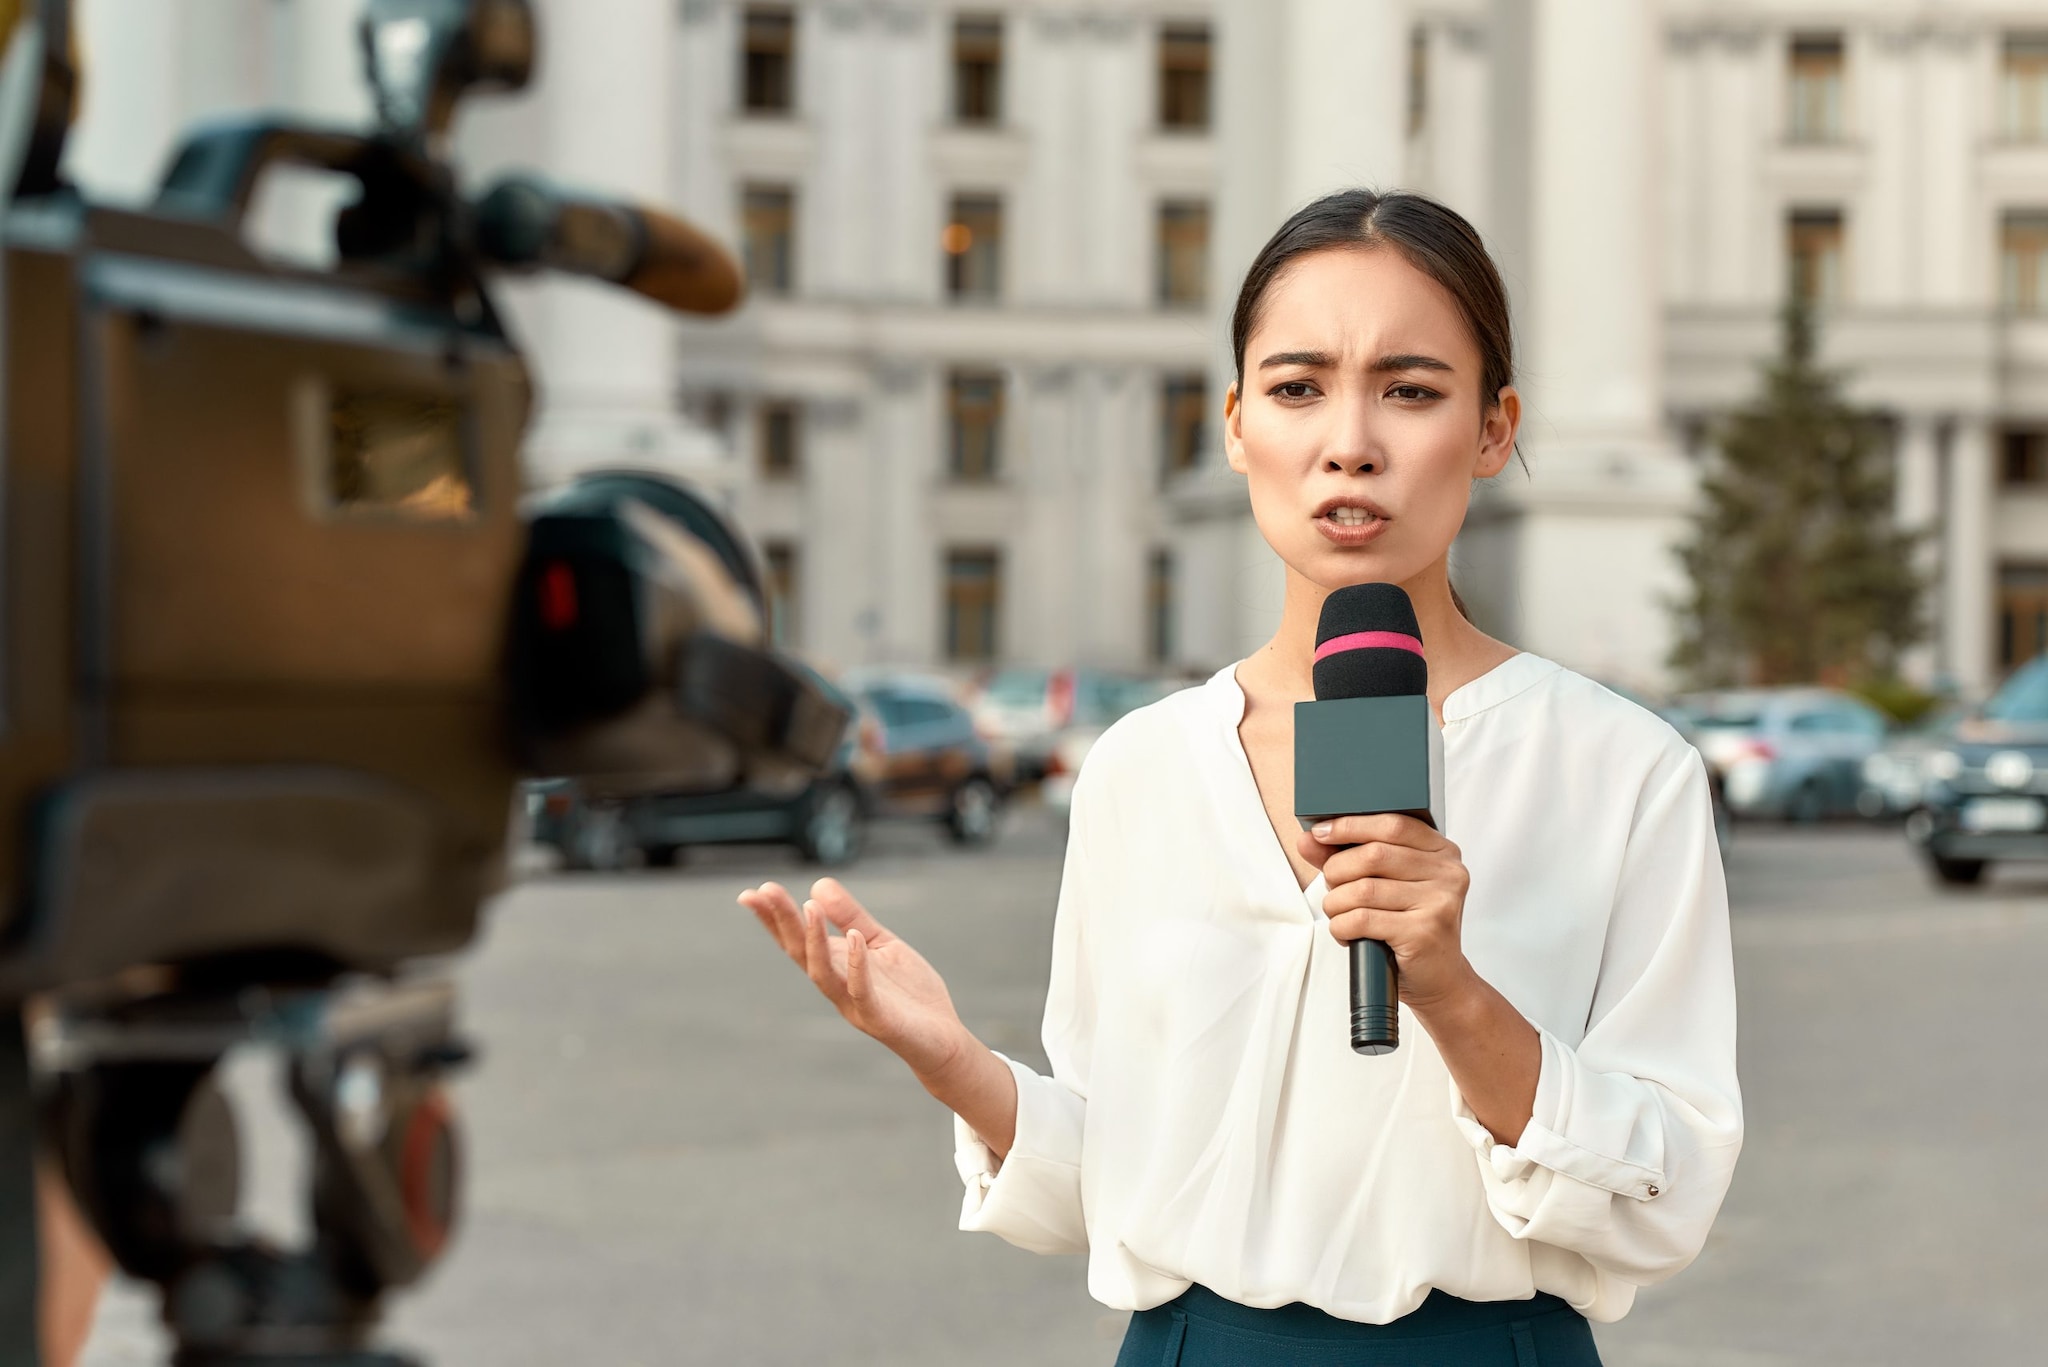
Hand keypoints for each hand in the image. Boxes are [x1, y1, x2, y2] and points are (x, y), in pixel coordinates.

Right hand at [738, 877, 969, 1082]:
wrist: (943, 1038)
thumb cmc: (908, 992)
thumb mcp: (879, 943)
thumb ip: (850, 917)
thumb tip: (818, 884)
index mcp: (835, 966)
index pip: (796, 941)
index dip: (773, 919)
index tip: (750, 894)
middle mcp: (836, 986)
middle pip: (800, 953)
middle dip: (782, 922)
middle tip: (765, 891)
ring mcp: (854, 1003)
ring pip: (823, 973)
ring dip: (813, 940)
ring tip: (809, 906)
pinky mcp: (878, 1018)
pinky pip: (862, 991)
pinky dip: (856, 965)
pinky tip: (853, 938)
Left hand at [1297, 813, 1476, 1013]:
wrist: (1439, 980)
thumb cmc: (1410, 928)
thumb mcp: (1384, 886)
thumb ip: (1348, 859)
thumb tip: (1308, 840)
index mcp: (1442, 853)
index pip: (1393, 824)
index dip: (1351, 826)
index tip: (1321, 833)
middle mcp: (1447, 873)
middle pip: (1373, 855)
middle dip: (1337, 870)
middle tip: (1332, 888)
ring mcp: (1439, 902)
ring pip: (1363, 889)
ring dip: (1336, 903)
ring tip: (1339, 914)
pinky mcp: (1424, 932)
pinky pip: (1362, 919)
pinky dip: (1341, 926)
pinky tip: (1346, 932)